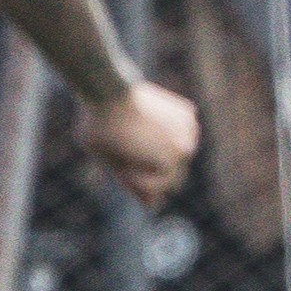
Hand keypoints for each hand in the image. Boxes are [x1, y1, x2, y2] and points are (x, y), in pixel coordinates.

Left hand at [78, 80, 198, 209]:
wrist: (107, 85)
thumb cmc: (102, 127)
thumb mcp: (108, 162)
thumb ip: (132, 184)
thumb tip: (152, 205)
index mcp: (167, 165)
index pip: (157, 190)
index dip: (133, 180)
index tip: (119, 163)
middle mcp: (184, 148)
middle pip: (173, 176)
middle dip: (153, 171)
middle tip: (128, 153)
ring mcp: (189, 129)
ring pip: (179, 155)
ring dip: (162, 153)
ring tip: (137, 138)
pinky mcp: (187, 113)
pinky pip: (181, 133)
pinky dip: (169, 134)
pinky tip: (148, 125)